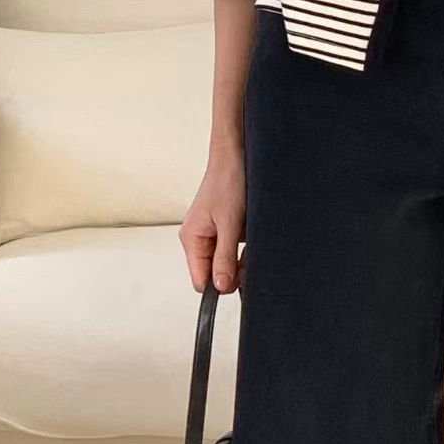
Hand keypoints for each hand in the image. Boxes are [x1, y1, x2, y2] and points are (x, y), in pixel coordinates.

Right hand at [179, 141, 246, 292]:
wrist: (237, 156)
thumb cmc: (228, 182)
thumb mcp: (230, 224)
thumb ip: (224, 257)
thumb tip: (221, 286)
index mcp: (192, 239)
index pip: (201, 280)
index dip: (219, 285)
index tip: (239, 280)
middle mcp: (199, 239)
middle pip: (214, 273)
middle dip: (234, 271)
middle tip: (251, 258)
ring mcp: (211, 234)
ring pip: (227, 262)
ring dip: (242, 257)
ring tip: (250, 239)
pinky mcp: (224, 228)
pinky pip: (234, 249)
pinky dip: (245, 248)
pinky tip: (251, 234)